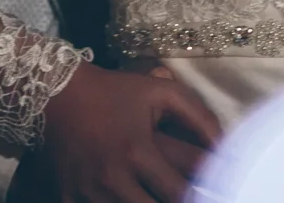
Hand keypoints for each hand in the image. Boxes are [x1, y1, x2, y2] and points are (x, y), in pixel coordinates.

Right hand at [28, 60, 221, 201]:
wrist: (58, 94)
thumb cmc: (116, 92)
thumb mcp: (162, 92)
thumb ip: (199, 117)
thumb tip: (225, 145)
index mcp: (138, 151)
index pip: (181, 190)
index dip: (203, 193)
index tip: (218, 189)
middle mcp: (112, 176)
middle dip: (180, 202)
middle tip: (193, 193)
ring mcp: (88, 192)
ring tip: (159, 191)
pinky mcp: (69, 198)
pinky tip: (130, 195)